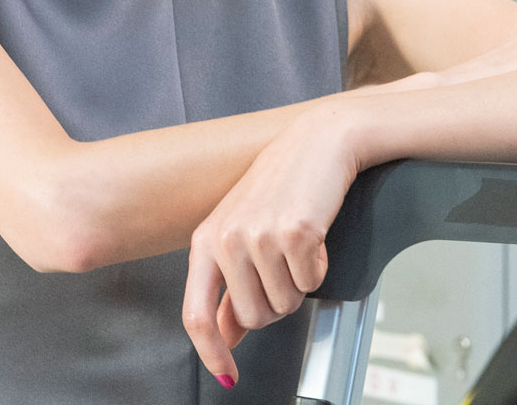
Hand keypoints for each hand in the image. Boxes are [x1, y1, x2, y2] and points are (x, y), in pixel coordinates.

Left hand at [182, 100, 357, 387]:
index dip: (211, 353)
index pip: (196, 313)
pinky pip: (312, 283)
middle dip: (277, 302)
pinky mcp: (295, 232)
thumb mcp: (242, 231)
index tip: (228, 374)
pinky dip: (319, 267)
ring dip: (299, 283)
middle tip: (284, 265)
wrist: (317, 142)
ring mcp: (259, 235)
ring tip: (297, 244)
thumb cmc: (281, 184)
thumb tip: (225, 335)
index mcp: (205, 240)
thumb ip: (230, 286)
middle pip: (255, 317)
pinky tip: (314, 235)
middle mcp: (226, 238)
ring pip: (285, 304)